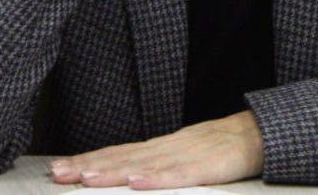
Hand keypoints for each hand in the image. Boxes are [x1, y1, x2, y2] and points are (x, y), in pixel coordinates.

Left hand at [49, 109, 264, 188]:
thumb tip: (125, 175)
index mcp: (161, 146)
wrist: (259, 135)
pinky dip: (157, 179)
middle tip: (58, 173)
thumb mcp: (184, 155)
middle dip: (88, 165)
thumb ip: (157, 164)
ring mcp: (186, 154)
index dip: (88, 160)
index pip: (118, 152)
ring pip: (144, 164)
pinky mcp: (206, 166)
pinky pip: (179, 175)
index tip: (59, 167)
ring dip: (112, 171)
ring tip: (86, 178)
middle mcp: (167, 146)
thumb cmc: (221, 150)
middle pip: (123, 156)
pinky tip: (137, 182)